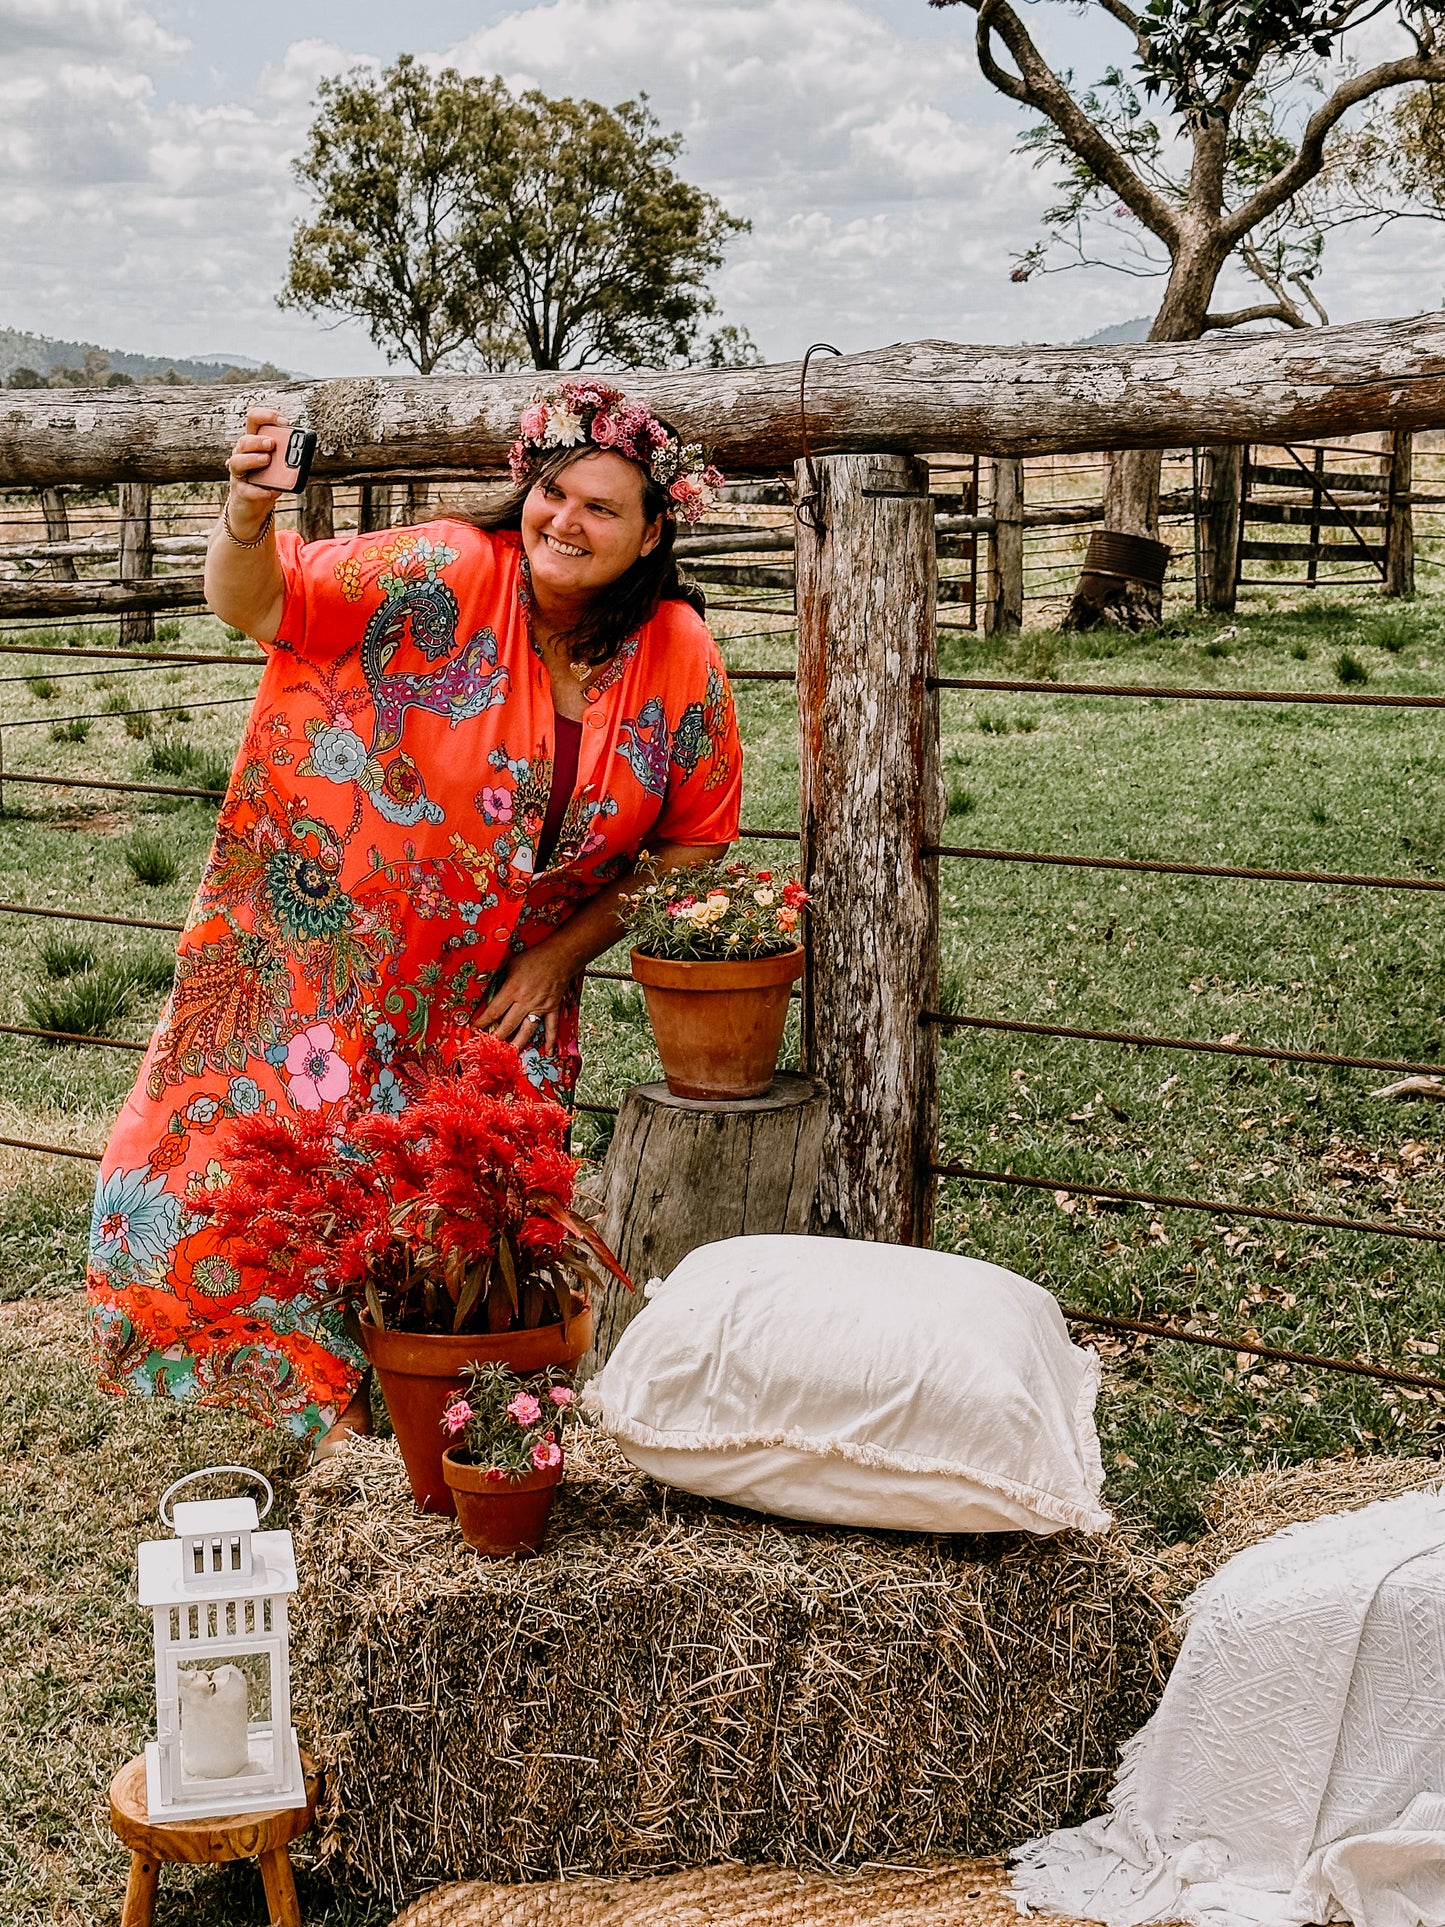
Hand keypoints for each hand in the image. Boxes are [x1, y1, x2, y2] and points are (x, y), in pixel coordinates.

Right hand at [224, 406, 286, 538]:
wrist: (255, 508)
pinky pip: (247, 489)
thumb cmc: (268, 482)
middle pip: (244, 440)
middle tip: (273, 444)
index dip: (267, 416)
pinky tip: (268, 492)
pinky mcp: (240, 491)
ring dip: (253, 459)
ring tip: (267, 461)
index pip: (254, 420)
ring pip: (237, 461)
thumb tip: (299, 457)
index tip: (284, 422)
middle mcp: (242, 454)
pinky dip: (258, 491)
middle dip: (258, 440)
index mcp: (254, 443)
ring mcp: (239, 473)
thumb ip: (288, 461)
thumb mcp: (281, 469)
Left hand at [478, 936, 577, 1055]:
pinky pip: (551, 1027)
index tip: (474, 1030)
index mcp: (512, 989)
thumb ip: (501, 980)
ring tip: (509, 1054)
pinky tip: (548, 1051)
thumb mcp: (511, 965)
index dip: (482, 1022)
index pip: (493, 1011)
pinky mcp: (552, 1008)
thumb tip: (489, 991)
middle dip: (496, 1038)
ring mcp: (540, 1007)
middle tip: (488, 1047)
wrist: (560, 956)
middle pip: (508, 1026)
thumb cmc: (534, 958)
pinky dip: (550, 1040)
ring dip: (517, 1044)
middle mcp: (525, 1001)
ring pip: (527, 1031)